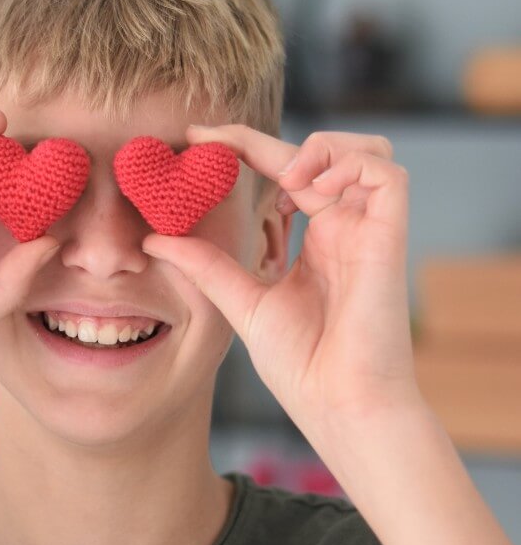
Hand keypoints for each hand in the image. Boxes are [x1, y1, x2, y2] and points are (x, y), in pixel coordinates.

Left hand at [141, 124, 423, 442]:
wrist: (338, 405)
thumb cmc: (302, 367)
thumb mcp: (241, 302)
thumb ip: (206, 266)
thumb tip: (154, 239)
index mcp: (317, 241)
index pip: (284, 174)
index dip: (246, 147)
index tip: (197, 139)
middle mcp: (346, 228)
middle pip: (320, 153)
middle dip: (264, 140)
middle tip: (212, 141)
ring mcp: (370, 231)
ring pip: (366, 150)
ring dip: (321, 148)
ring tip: (282, 181)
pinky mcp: (389, 237)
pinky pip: (386, 174)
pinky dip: (348, 166)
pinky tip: (309, 192)